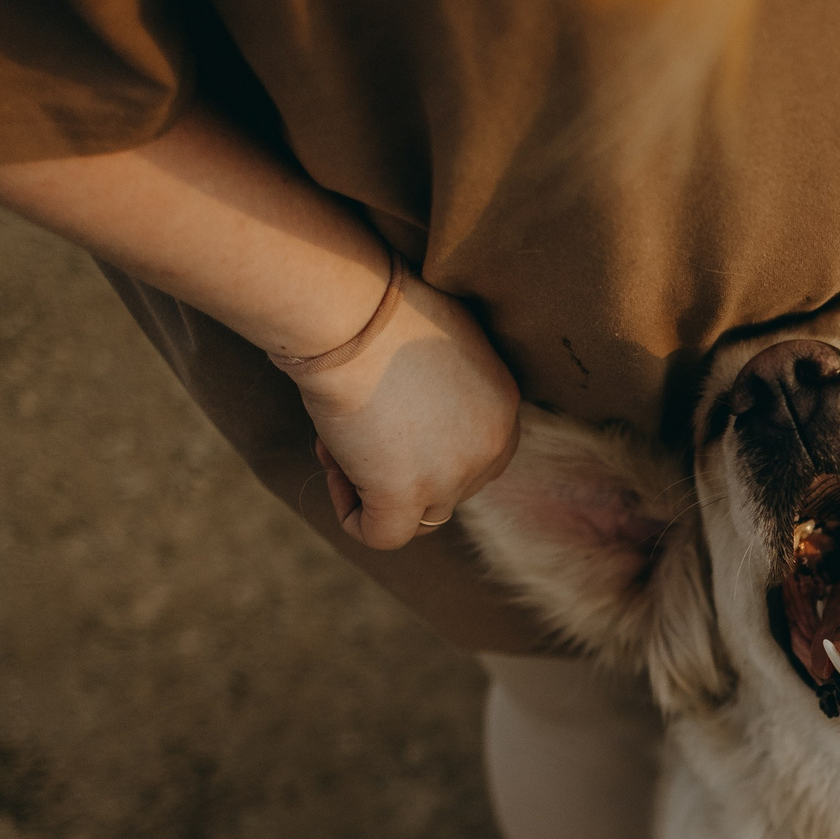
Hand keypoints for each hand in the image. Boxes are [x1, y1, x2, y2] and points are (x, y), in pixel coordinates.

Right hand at [0, 107, 517, 550]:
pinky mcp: (409, 496)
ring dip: (372, 484)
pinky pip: (383, 536)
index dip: (421, 444)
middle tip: (351, 424)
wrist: (349, 303)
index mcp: (507, 408)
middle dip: (397, 467)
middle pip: (447, 491)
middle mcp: (495, 447)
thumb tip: (411, 419)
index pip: (471, 457)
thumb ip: (441, 389)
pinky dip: (352, 512)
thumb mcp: (435, 345)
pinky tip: (332, 466)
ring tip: (339, 437)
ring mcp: (456, 476)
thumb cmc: (377, 302)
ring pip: (418, 516)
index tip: (377, 409)